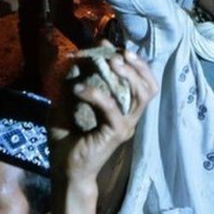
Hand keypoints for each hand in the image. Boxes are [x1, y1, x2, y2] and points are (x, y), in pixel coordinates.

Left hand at [50, 47, 157, 182]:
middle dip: (136, 65)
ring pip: (142, 95)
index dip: (129, 60)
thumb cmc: (66, 139)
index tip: (106, 44)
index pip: (139, 80)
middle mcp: (129, 116)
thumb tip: (75, 59)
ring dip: (127, 75)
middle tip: (116, 54)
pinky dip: (96, 94)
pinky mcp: (116, 134)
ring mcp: (125, 125)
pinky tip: (77, 89)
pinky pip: (112, 109)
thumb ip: (73, 83)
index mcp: (122, 108)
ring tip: (109, 63)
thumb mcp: (67, 104)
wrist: (64, 170)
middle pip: (149, 86)